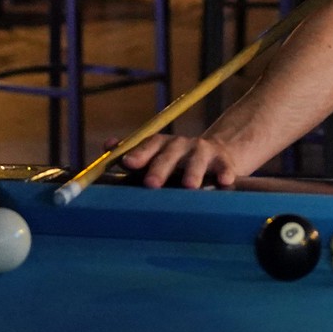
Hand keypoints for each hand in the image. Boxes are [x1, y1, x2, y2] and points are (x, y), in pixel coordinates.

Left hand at [118, 133, 241, 188]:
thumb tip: (108, 145)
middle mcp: (182, 145)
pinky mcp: (224, 161)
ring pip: (197, 160)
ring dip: (193, 172)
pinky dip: (225, 173)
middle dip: (160, 168)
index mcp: (163, 145)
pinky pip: (224, 167)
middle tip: (151, 183)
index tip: (128, 164)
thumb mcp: (157, 156)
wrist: (219, 154)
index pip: (149, 145)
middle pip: (170, 154)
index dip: (138, 154)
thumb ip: (134, 154)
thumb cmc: (179, 162)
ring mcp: (204, 152)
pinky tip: (225, 181)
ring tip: (190, 186)